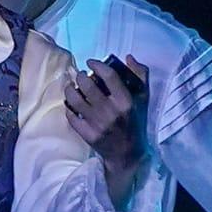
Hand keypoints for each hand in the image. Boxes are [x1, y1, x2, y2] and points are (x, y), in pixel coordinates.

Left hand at [64, 56, 150, 197]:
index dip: (97, 65)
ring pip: (75, 100)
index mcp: (126, 101)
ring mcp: (98, 124)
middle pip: (88, 86)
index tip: (90, 62)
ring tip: (70, 86)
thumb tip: (127, 57)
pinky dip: (68, 107)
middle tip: (79, 75)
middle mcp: (111, 112)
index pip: (109, 76)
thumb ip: (139, 75)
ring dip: (70, 89)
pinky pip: (71, 117)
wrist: (128, 153)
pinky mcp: (88, 135)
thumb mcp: (143, 99)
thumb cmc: (135, 122)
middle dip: (80, 76)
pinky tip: (70, 104)